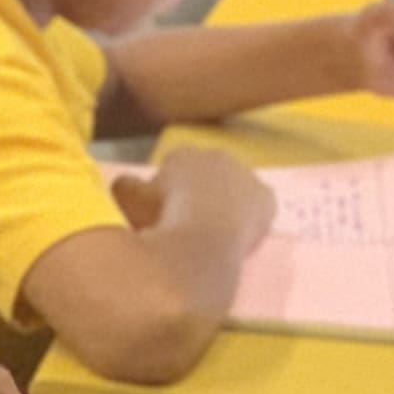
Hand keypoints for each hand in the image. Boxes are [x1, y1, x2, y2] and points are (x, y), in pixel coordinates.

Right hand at [127, 143, 276, 251]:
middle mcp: (216, 155)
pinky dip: (248, 218)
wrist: (201, 240)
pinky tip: (237, 237)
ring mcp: (245, 174)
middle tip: (191, 222)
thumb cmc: (161, 220)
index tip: (164, 212)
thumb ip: (126, 186)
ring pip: (234, 188)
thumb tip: (126, 182)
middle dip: (200, 190)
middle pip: (207, 172)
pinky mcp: (266, 197)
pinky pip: (257, 206)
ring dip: (226, 203)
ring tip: (215, 233)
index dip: (169, 189)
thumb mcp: (129, 201)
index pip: (175, 165)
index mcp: (183, 154)